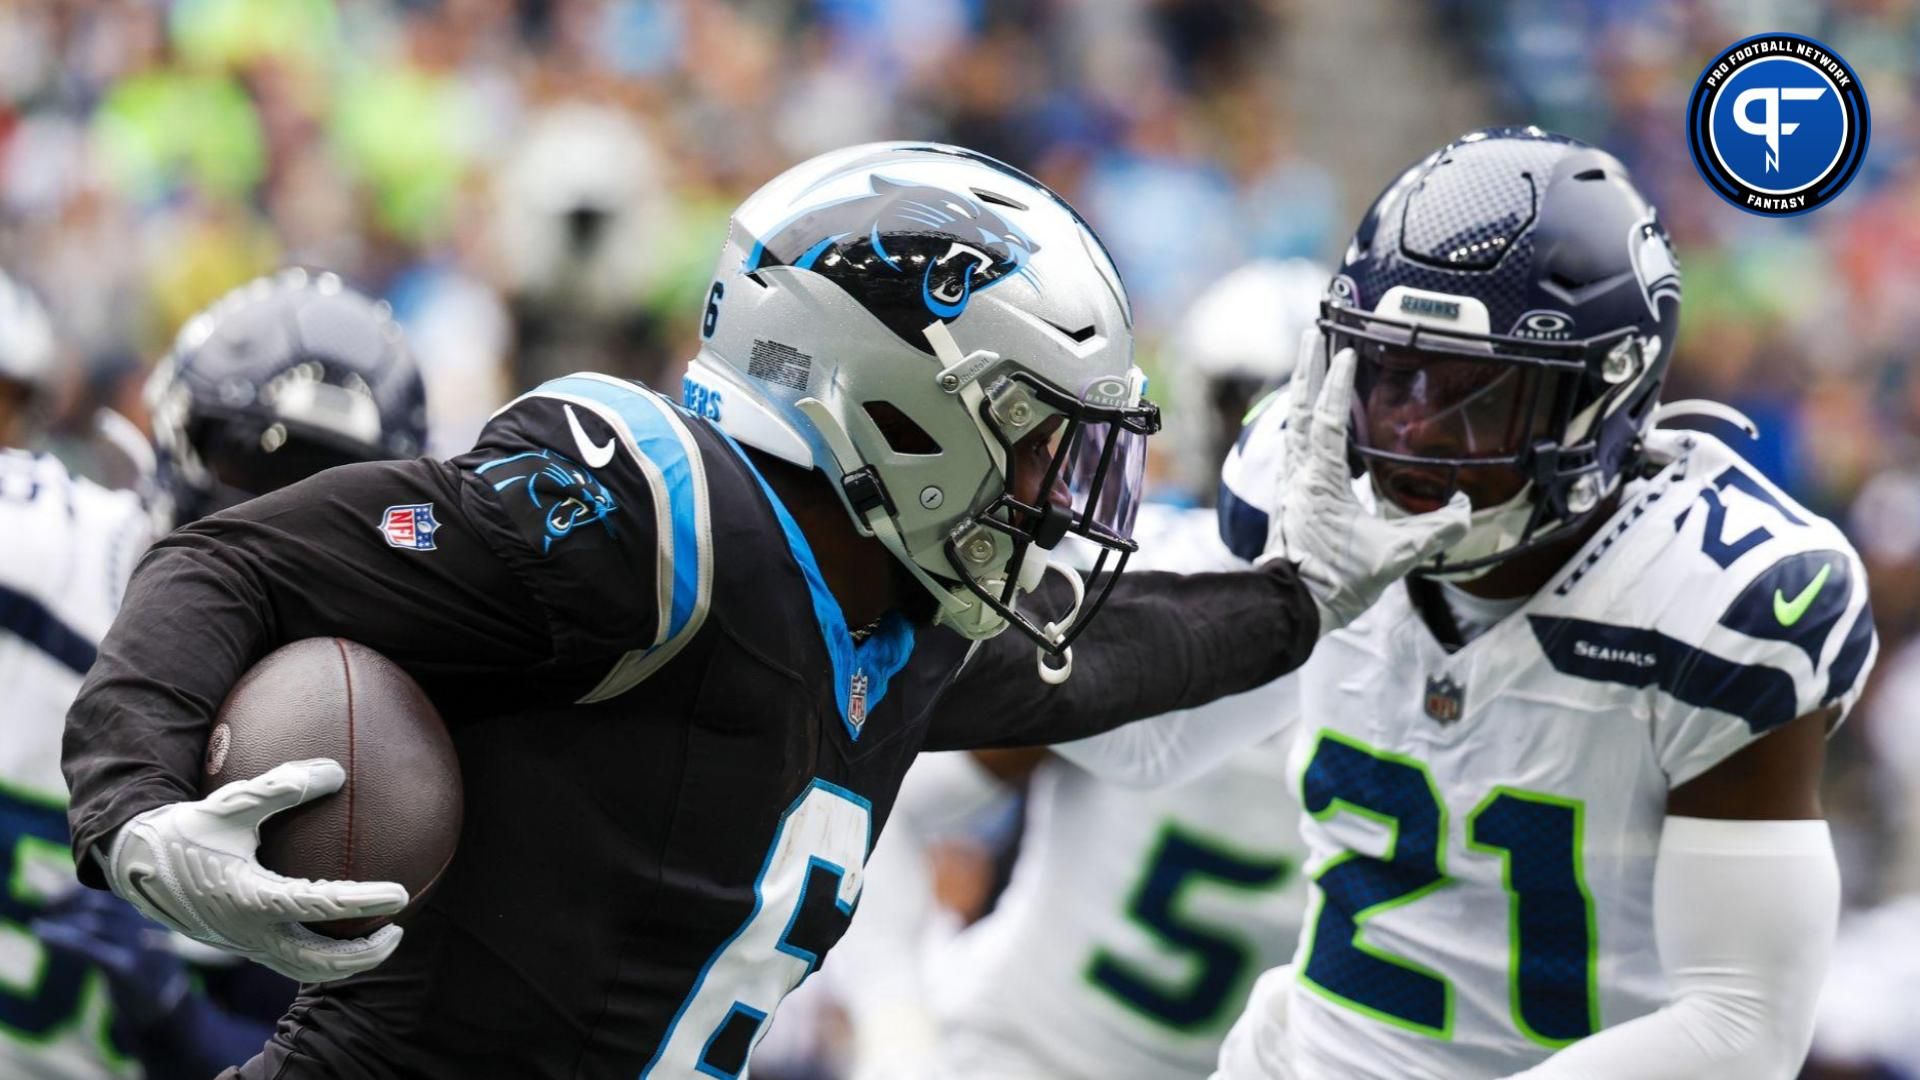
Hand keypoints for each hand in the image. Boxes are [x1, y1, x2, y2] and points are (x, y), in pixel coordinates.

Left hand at [32, 886, 190, 1027]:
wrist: (168, 1010)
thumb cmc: (146, 971)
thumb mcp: (140, 937)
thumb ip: (118, 918)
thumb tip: (75, 897)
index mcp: (153, 911)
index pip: (113, 886)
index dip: (81, 887)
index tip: (57, 894)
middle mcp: (148, 924)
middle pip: (101, 902)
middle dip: (67, 902)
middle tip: (45, 908)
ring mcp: (140, 946)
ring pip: (94, 924)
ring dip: (61, 922)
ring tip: (40, 925)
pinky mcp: (129, 969)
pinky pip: (89, 949)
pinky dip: (62, 940)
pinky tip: (42, 935)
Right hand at [101, 758, 407, 983]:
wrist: (138, 866)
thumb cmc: (187, 830)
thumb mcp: (229, 804)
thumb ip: (279, 787)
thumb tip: (336, 771)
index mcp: (248, 897)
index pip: (318, 905)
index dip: (363, 902)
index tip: (400, 893)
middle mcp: (248, 931)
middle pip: (318, 961)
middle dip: (363, 954)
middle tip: (398, 928)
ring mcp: (245, 944)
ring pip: (306, 969)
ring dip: (347, 962)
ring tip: (383, 938)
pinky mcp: (243, 945)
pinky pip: (291, 961)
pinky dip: (323, 955)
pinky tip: (345, 929)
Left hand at [1260, 333, 1469, 634]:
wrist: (1292, 609)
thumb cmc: (1336, 583)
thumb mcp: (1392, 558)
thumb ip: (1433, 532)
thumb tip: (1466, 510)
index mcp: (1321, 482)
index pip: (1329, 422)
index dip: (1336, 385)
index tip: (1345, 350)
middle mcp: (1300, 476)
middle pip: (1301, 410)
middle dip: (1307, 368)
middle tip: (1312, 330)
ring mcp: (1291, 485)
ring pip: (1294, 425)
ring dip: (1302, 390)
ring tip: (1309, 360)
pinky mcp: (1290, 497)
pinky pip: (1294, 446)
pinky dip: (1301, 422)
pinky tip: (1307, 417)